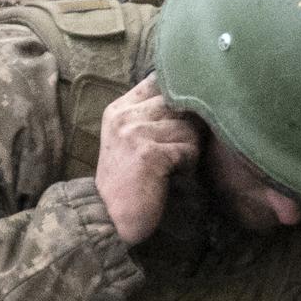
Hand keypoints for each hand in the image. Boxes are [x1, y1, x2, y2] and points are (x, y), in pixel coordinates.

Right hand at [94, 75, 201, 244]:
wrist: (109, 218)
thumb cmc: (128, 182)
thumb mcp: (130, 140)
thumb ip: (151, 114)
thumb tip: (191, 92)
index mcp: (118, 109)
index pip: (159, 81)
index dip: (178, 96)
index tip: (179, 119)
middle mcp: (124, 116)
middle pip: (178, 103)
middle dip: (186, 127)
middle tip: (175, 151)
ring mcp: (134, 132)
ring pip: (187, 126)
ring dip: (189, 149)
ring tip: (172, 166)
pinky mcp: (149, 152)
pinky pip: (189, 147)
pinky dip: (187, 164)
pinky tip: (171, 176)